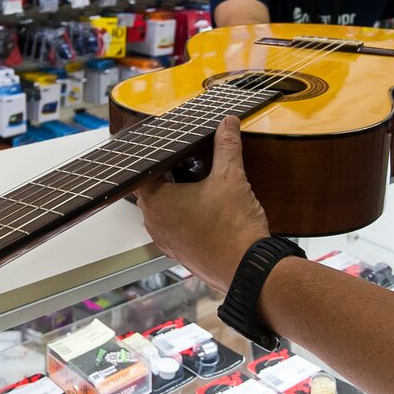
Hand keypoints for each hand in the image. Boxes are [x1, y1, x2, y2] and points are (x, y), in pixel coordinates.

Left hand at [136, 116, 269, 291]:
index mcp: (157, 202)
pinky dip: (186, 214)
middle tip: (187, 157)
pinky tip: (207, 206)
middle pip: (153, 188)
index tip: (164, 144)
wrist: (250, 270)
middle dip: (170, 172)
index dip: (154, 155)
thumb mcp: (231, 178)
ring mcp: (166, 241)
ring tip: (199, 179)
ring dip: (178, 195)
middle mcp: (154, 223)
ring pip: (165, 209)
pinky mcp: (180, 253)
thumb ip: (226, 146)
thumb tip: (226, 123)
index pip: (143, 170)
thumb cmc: (234, 229)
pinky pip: (175, 226)